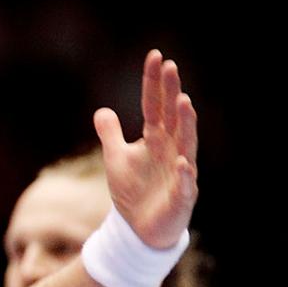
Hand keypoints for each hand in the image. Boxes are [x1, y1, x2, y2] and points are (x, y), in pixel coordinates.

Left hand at [93, 49, 198, 248]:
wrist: (139, 230)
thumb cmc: (133, 191)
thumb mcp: (116, 159)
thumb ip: (111, 134)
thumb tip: (101, 110)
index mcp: (156, 138)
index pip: (155, 105)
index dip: (153, 83)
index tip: (155, 56)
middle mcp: (172, 149)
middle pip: (173, 117)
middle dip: (172, 92)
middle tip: (171, 67)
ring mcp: (179, 172)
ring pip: (186, 144)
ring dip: (186, 123)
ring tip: (184, 101)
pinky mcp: (181, 197)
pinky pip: (185, 185)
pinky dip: (185, 174)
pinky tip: (183, 162)